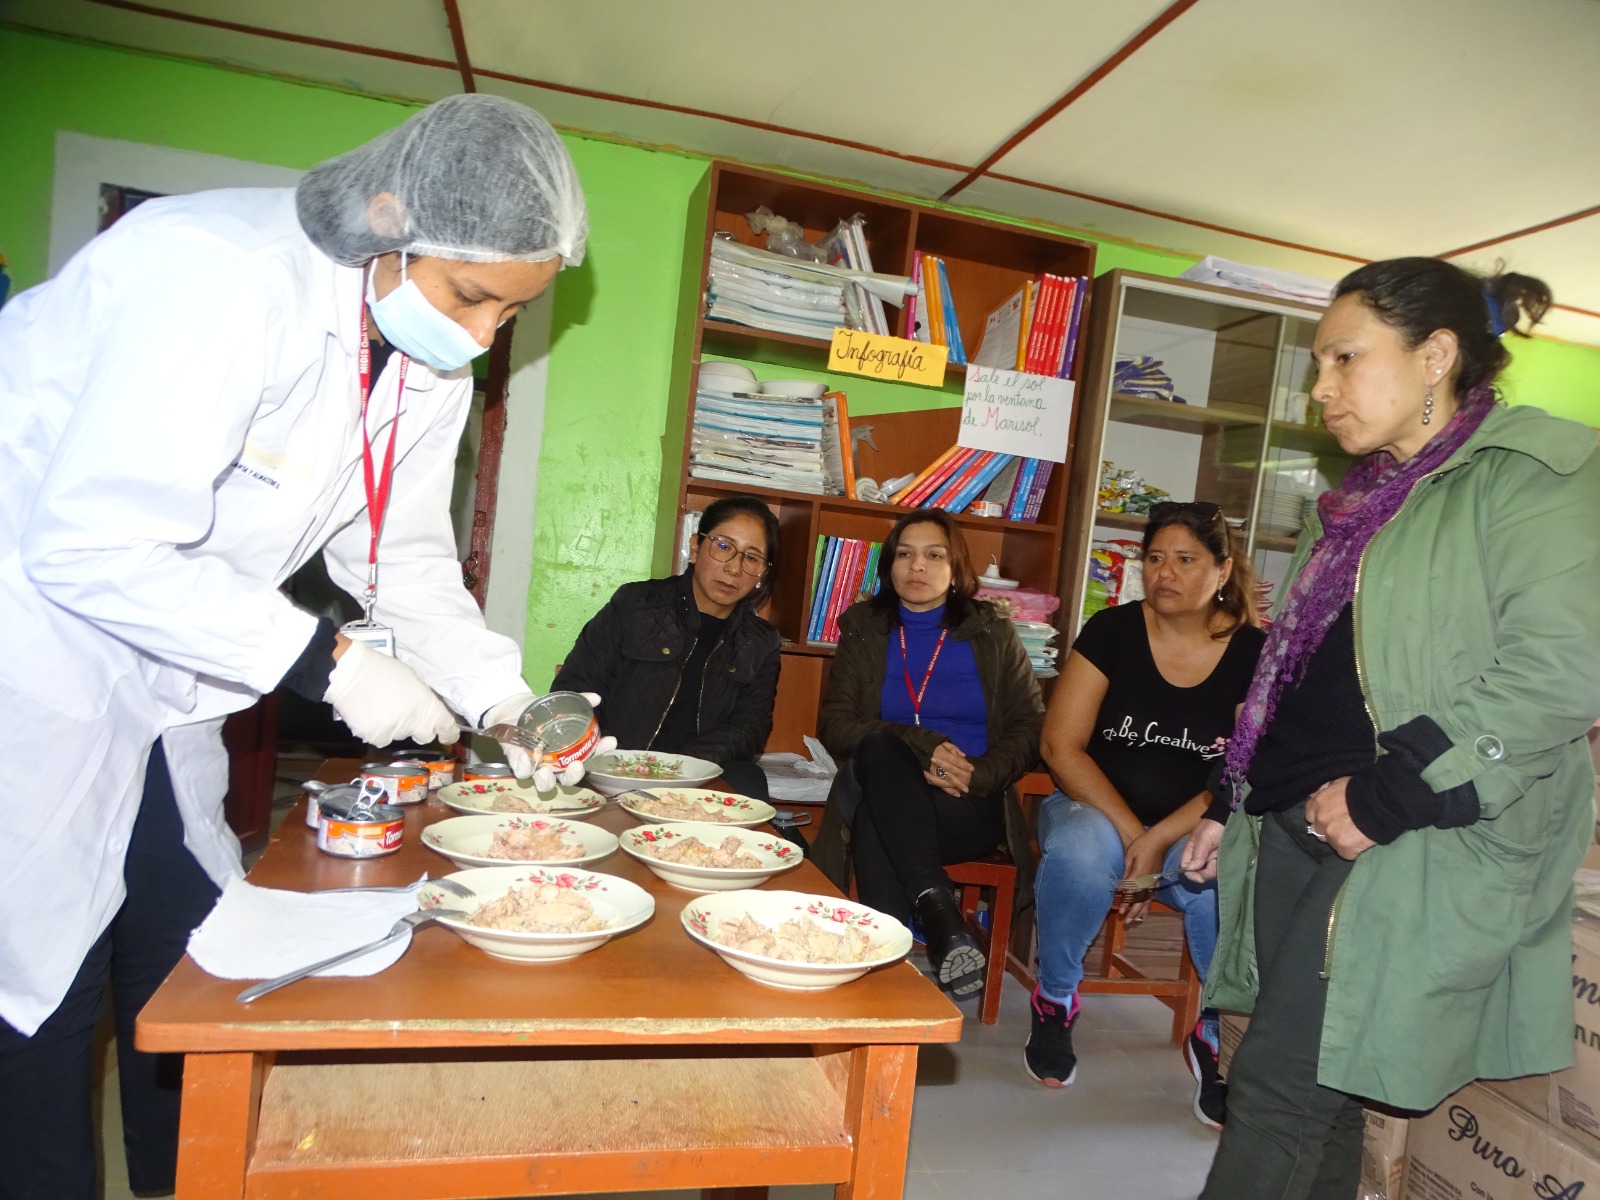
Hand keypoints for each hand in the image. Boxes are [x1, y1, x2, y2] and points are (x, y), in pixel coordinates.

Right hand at [323, 640, 458, 746]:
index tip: (447, 735)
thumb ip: (423, 700)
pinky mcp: (374, 736)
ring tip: (381, 707)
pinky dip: (377, 730)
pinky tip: (370, 714)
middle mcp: (413, 721)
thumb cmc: (383, 670)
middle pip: (424, 735)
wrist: (349, 672)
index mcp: (426, 704)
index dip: (448, 733)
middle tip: (405, 713)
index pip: (446, 727)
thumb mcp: (413, 680)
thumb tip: (428, 712)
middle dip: (419, 728)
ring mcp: (393, 731)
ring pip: (400, 735)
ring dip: (395, 726)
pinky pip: (380, 738)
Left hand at [483, 692, 614, 791]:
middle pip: (567, 778)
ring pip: (544, 784)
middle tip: (577, 766)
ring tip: (547, 772)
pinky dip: (524, 768)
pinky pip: (522, 772)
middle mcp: (553, 763)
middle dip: (574, 775)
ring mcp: (535, 766)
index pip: (588, 754)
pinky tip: (525, 758)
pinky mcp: (517, 764)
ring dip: (547, 781)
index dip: (601, 750)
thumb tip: (596, 697)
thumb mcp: (558, 704)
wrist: (511, 710)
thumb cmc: (538, 712)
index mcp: (567, 751)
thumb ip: (577, 701)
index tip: (610, 740)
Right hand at [927, 741, 973, 794]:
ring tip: (963, 791)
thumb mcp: (945, 744)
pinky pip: (939, 785)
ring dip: (954, 787)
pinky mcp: (930, 777)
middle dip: (959, 782)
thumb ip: (954, 748)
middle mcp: (936, 765)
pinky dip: (948, 790)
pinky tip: (957, 794)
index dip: (963, 764)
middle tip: (967, 788)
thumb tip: (963, 755)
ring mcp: (932, 772)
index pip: (954, 760)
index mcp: (940, 754)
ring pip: (944, 782)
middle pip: (949, 774)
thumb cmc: (937, 748)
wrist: (923, 750)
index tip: (972, 769)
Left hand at [1116, 832, 1166, 925]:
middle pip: (1140, 900)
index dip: (1126, 903)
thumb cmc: (1142, 845)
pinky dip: (1148, 904)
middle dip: (1133, 912)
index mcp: (1140, 875)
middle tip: (1127, 922)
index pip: (1132, 893)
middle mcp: (1148, 881)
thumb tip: (1121, 884)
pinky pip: (1153, 895)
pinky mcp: (1157, 880)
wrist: (1160, 841)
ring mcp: (1154, 881)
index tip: (1121, 911)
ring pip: (1148, 900)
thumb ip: (1126, 871)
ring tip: (1135, 920)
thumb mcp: (1130, 855)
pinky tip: (1145, 909)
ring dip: (1141, 911)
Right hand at [1181, 818, 1225, 883]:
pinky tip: (1225, 861)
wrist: (1231, 819)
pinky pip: (1218, 869)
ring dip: (1214, 870)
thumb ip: (1198, 853)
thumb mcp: (1204, 837)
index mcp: (1191, 849)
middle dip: (1204, 873)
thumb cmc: (1214, 826)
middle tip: (1213, 867)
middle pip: (1198, 871)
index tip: (1198, 877)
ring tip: (1220, 860)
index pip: (1185, 865)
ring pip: (1209, 871)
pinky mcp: (1221, 860)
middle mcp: (1200, 856)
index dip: (1190, 873)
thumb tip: (1190, 869)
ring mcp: (1211, 858)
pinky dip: (1221, 868)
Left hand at [1306, 777, 1375, 860]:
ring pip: (1332, 843)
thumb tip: (1313, 797)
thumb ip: (1324, 792)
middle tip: (1346, 825)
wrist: (1382, 802)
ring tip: (1356, 833)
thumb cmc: (1362, 790)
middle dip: (1330, 829)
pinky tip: (1361, 841)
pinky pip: (1345, 853)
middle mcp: (1321, 821)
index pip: (1310, 815)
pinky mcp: (1344, 848)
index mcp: (1318, 804)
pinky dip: (1353, 849)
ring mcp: (1332, 836)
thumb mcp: (1339, 784)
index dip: (1321, 817)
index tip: (1332, 817)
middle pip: (1320, 831)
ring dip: (1341, 839)